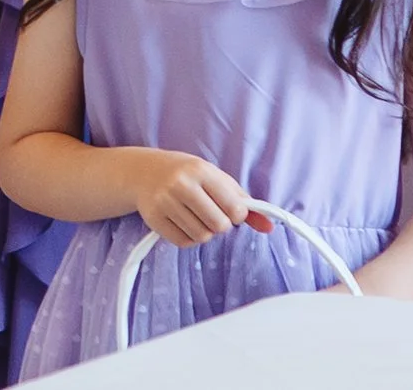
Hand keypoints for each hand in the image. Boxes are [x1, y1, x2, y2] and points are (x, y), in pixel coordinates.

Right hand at [125, 148, 268, 248]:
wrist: (143, 171)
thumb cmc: (187, 174)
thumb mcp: (215, 179)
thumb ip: (242, 201)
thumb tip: (269, 227)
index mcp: (200, 170)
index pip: (234, 208)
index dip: (238, 215)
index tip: (232, 211)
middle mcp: (180, 184)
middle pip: (219, 226)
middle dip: (220, 225)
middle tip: (211, 214)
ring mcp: (164, 201)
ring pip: (202, 236)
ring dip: (204, 231)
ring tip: (195, 216)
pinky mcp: (153, 218)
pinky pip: (184, 243)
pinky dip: (188, 237)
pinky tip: (182, 222)